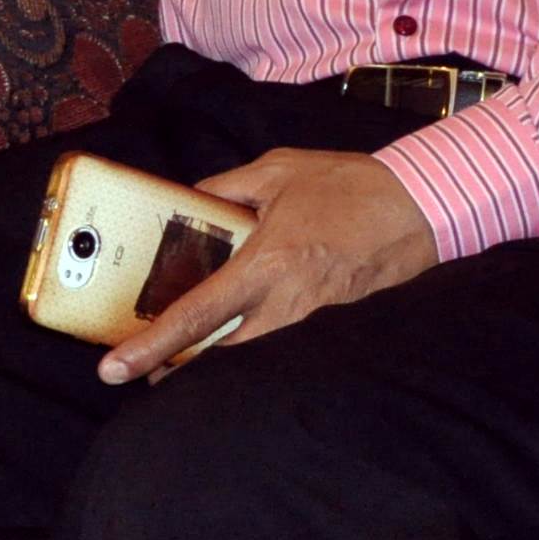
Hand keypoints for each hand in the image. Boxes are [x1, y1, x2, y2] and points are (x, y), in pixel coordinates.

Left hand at [98, 148, 439, 381]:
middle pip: (219, 359)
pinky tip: (250, 339)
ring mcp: (315, 322)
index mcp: (266, 264)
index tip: (113, 369)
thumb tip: (192, 198)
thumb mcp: (280, 169)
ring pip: (253, 362)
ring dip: (219, 363)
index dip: (149, 347)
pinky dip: (260, 351)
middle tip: (151, 369)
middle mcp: (287, 303)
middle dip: (179, 369)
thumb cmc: (353, 185)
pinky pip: (287, 351)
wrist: (425, 205)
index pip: (194, 316)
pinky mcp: (337, 328)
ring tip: (194, 358)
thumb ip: (227, 186)